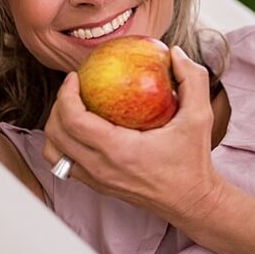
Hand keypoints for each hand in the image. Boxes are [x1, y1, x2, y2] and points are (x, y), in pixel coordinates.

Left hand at [42, 46, 225, 223]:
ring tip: (72, 108)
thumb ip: (192, 78)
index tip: (76, 77)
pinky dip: (64, 143)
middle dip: (57, 105)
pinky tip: (81, 128)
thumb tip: (175, 52)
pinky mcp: (97, 186)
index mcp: (119, 151)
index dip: (66, 94)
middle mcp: (101, 168)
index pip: (74, 120)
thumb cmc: (193, 161)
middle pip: (56, 134)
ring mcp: (96, 180)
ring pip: (54, 152)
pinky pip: (65, 163)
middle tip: (73, 88)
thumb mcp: (200, 116)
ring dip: (56, 127)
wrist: (191, 200)